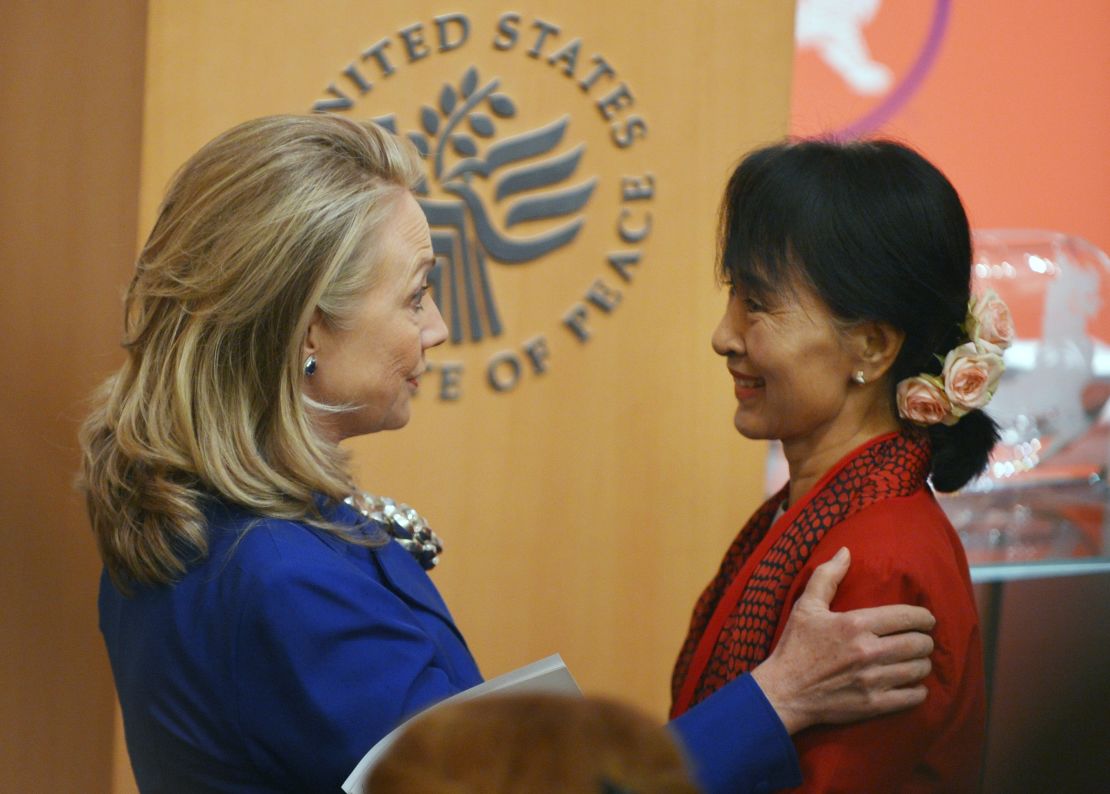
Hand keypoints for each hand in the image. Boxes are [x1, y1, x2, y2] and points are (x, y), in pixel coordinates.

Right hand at [750, 547, 934, 734]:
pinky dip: (918, 690)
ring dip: (922, 663)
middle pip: (919, 643)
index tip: (926, 619)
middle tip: (919, 640)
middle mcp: (868, 651)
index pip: (907, 616)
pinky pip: (913, 697)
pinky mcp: (874, 704)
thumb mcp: (805, 606)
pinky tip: (911, 684)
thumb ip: (827, 576)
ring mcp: (873, 680)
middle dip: (925, 640)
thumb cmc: (794, 646)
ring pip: (920, 669)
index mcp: (855, 624)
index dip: (924, 617)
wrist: (783, 692)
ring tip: (915, 660)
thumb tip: (846, 551)